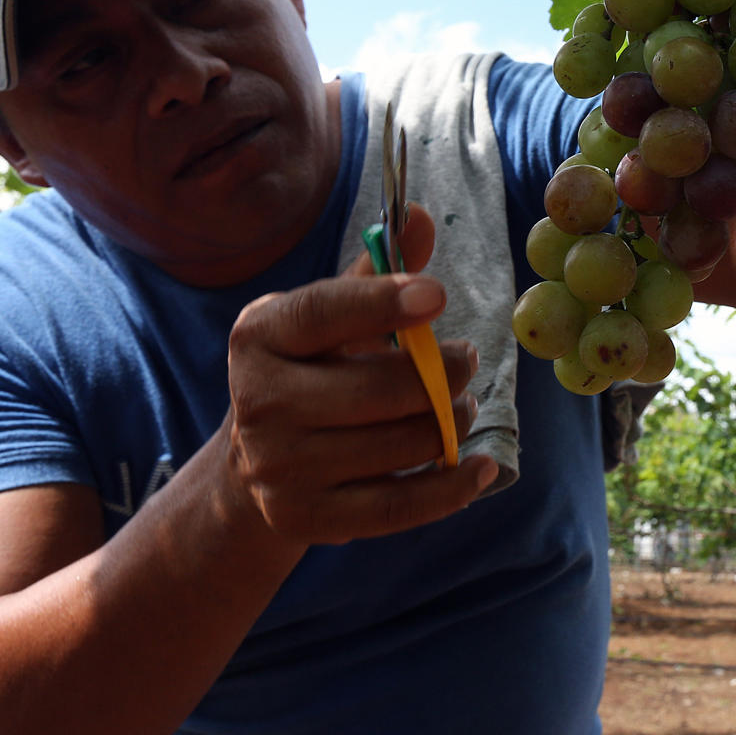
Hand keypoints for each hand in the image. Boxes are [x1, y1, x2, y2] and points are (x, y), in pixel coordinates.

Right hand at [222, 202, 492, 544]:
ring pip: (398, 445)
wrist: (256, 464)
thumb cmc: (311, 370)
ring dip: (449, 424)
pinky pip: (397, 507)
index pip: (323, 313)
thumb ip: (376, 273)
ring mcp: (279, 467)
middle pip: (378, 389)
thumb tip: (417, 216)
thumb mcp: (329, 318)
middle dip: (442, 375)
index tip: (438, 296)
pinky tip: (480, 469)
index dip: (383, 302)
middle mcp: (258, 402)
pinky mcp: (305, 518)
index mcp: (259, 335)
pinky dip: (450, 489)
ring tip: (461, 408)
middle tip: (467, 362)